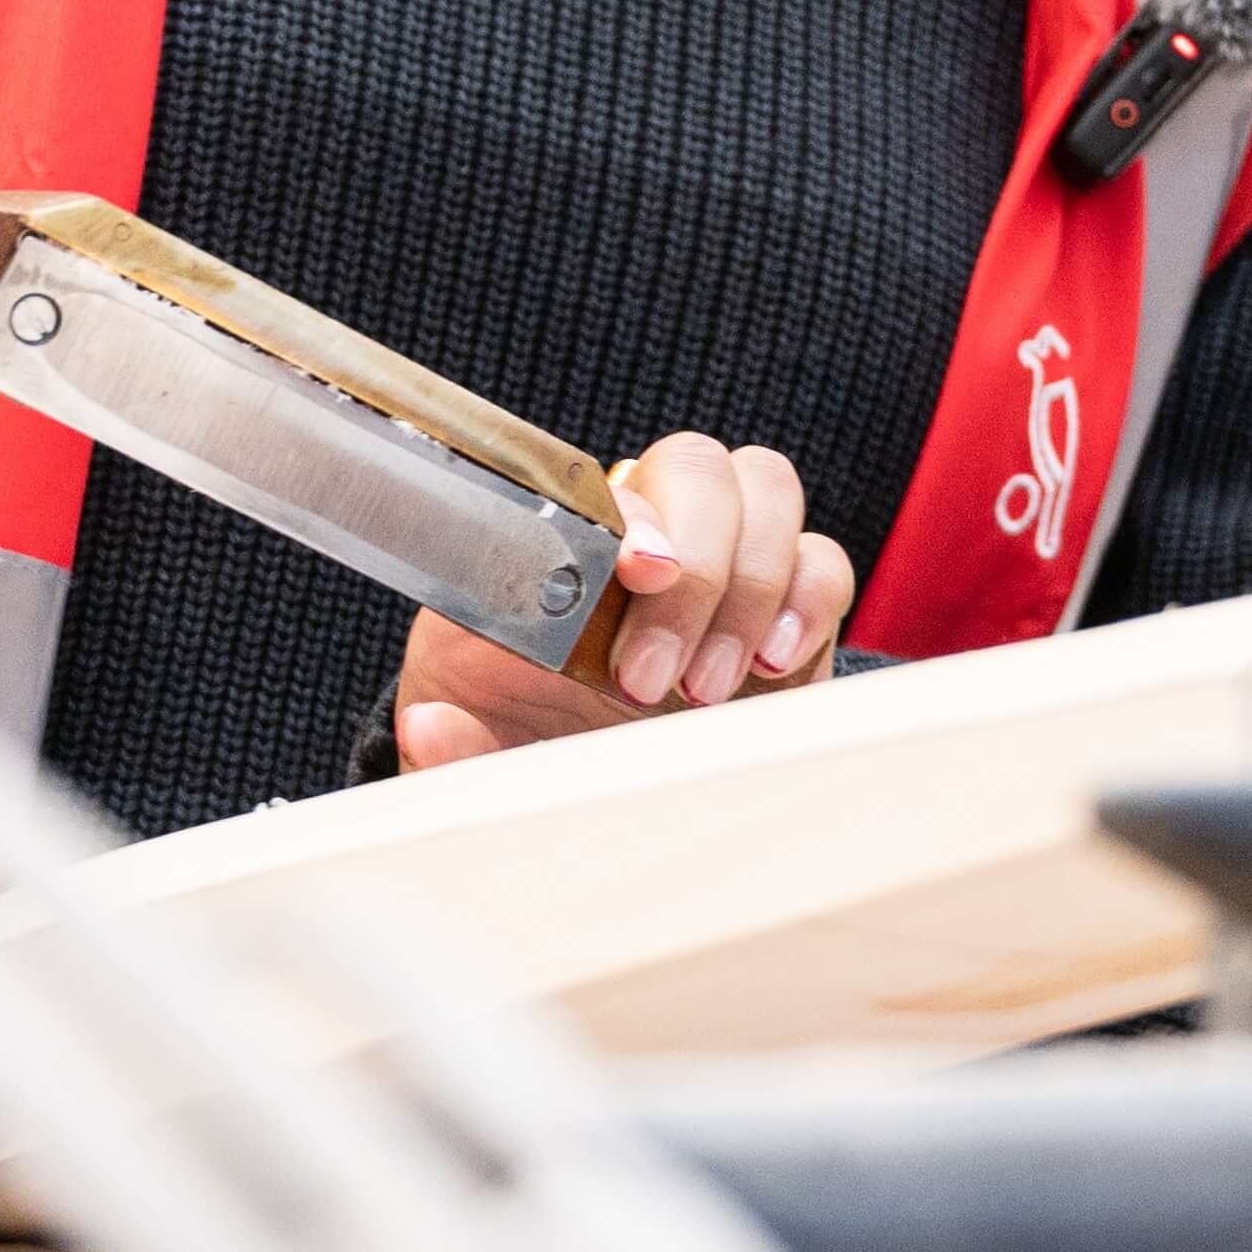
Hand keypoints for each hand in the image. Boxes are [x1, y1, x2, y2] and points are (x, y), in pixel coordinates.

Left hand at [391, 433, 851, 772]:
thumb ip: (450, 747)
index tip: (639, 571)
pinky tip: (776, 664)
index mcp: (559, 544)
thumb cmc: (523, 744)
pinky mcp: (789, 609)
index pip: (600, 485)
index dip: (632, 516)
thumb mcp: (475, 750)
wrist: (586, 785)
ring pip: (766, 491)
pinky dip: (810, 600)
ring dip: (751, 585)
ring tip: (711, 687)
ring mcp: (722, 563)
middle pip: (696, 466)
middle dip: (698, 562)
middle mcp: (646, 535)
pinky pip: (822, 561)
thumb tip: (429, 728)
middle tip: (657, 678)